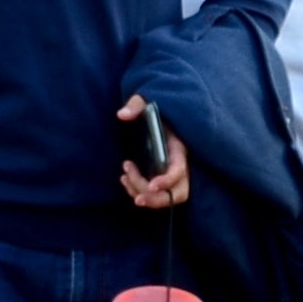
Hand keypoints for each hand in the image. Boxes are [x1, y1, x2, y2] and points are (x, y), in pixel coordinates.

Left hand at [116, 95, 193, 210]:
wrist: (161, 114)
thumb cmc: (156, 109)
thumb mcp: (148, 101)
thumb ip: (137, 105)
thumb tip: (122, 115)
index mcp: (179, 148)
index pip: (180, 171)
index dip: (168, 181)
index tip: (152, 185)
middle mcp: (179, 164)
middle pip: (177, 193)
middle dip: (157, 200)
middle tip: (138, 200)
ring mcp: (170, 172)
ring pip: (165, 197)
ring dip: (144, 194)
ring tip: (124, 177)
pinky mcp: (160, 176)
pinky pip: (154, 193)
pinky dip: (137, 190)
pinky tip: (124, 178)